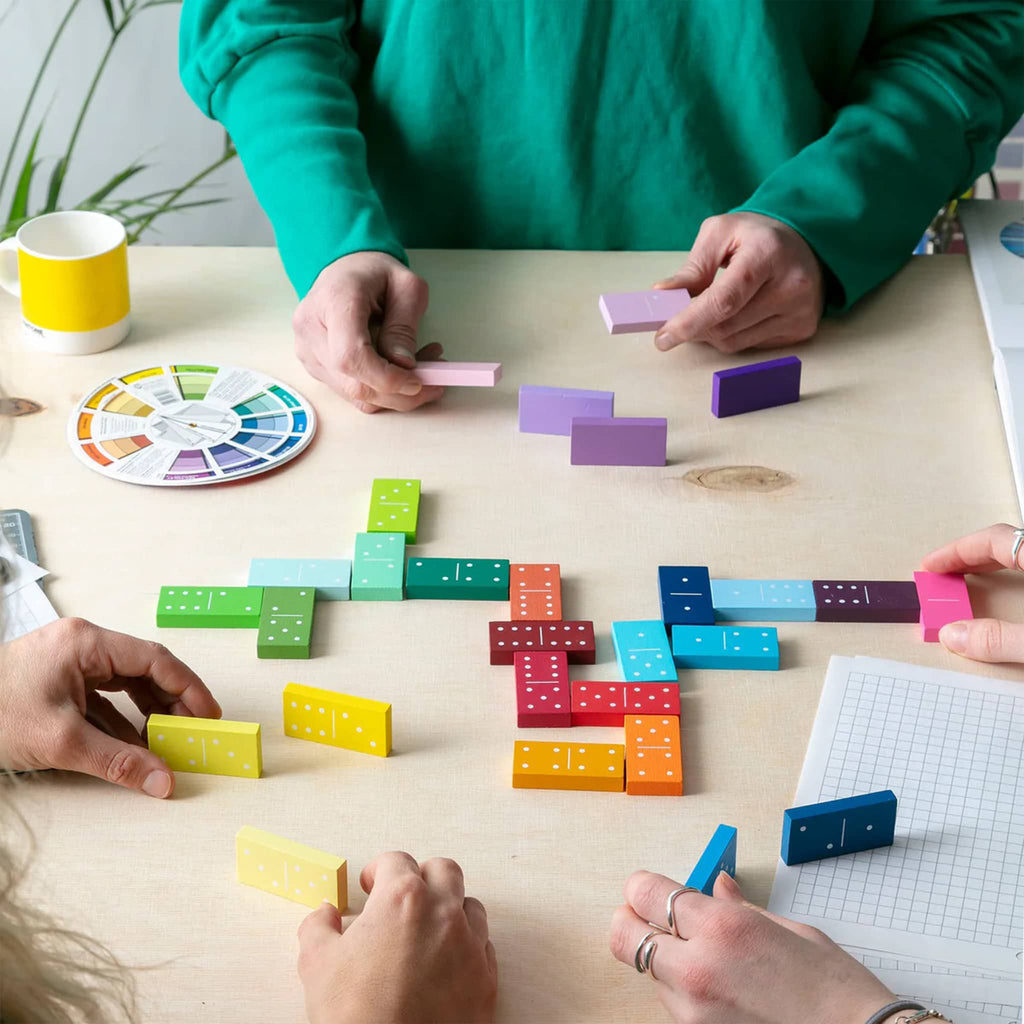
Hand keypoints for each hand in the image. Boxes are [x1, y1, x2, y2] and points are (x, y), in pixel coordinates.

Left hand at [0, 618, 218, 797]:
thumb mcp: (61, 742)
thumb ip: (118, 761)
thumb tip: (161, 780)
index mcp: (86, 643)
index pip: (155, 660)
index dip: (188, 688)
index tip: (209, 715)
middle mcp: (81, 645)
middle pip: (143, 670)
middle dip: (170, 703)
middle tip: (193, 732)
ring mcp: (67, 663)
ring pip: (123, 685)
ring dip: (146, 714)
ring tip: (167, 741)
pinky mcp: (56, 682)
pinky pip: (101, 698)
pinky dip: (120, 721)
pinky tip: (132, 746)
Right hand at [293, 251, 444, 413]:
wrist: (345, 269)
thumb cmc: (374, 273)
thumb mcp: (406, 287)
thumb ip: (404, 327)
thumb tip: (404, 365)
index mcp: (334, 301)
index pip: (351, 356)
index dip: (385, 378)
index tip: (417, 381)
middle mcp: (311, 328)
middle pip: (353, 383)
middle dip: (398, 393)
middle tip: (433, 382)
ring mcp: (308, 350)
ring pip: (353, 394)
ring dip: (393, 394)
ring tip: (422, 369)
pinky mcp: (314, 365)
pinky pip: (350, 392)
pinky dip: (380, 391)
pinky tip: (399, 372)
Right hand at [298, 852, 496, 1023]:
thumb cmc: (355, 1016)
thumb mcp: (317, 964)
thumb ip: (319, 927)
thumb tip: (324, 914)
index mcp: (402, 899)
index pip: (396, 861)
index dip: (379, 870)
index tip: (371, 883)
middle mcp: (443, 914)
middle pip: (443, 871)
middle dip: (422, 877)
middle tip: (402, 897)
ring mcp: (470, 946)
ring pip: (469, 907)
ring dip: (449, 911)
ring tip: (426, 932)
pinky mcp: (486, 981)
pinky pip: (484, 948)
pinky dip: (466, 948)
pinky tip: (445, 964)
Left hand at [610, 870, 893, 1023]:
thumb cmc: (835, 990)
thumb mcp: (789, 931)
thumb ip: (739, 908)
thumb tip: (718, 886)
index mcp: (722, 928)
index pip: (646, 893)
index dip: (642, 887)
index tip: (648, 888)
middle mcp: (698, 969)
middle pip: (625, 936)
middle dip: (633, 922)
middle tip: (653, 920)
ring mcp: (694, 1012)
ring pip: (651, 973)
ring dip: (667, 962)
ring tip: (712, 964)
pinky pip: (674, 1005)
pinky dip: (685, 993)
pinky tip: (724, 992)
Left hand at [652, 212, 823, 353]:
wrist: (806, 240)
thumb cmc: (757, 236)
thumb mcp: (720, 235)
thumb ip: (692, 268)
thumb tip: (662, 295)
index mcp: (767, 254)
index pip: (724, 300)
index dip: (690, 322)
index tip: (663, 337)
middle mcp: (791, 285)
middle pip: (725, 327)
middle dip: (693, 328)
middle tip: (675, 321)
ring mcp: (800, 311)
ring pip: (734, 343)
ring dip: (710, 333)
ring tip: (710, 310)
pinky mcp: (802, 328)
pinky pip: (751, 346)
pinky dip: (732, 336)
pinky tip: (736, 314)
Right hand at [921, 522, 1023, 661]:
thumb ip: (999, 639)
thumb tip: (957, 635)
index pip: (993, 540)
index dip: (957, 552)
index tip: (932, 566)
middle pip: (1005, 543)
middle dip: (969, 558)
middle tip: (942, 572)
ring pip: (1020, 554)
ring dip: (991, 566)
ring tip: (969, 580)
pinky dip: (1012, 578)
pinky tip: (1007, 597)